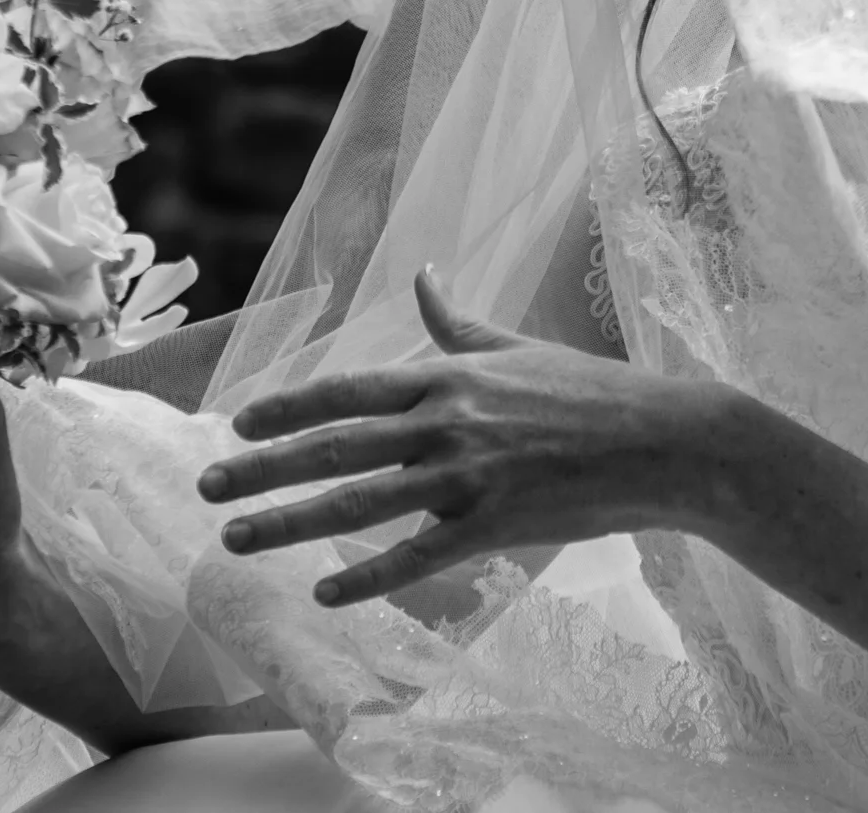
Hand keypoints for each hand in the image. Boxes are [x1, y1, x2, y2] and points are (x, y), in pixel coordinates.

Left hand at [197, 266, 738, 606]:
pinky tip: (323, 592)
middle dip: (261, 470)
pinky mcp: (493, 526)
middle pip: (333, 449)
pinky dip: (366, 576)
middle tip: (205, 489)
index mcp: (449, 378)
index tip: (236, 423)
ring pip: (358, 505)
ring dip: (288, 524)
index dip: (287, 407)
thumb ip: (457, 322)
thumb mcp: (516, 348)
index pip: (347, 390)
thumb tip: (425, 276)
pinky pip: (415, 557)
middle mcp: (446, 424)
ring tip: (235, 543)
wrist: (663, 442)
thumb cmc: (592, 391)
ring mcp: (467, 477)